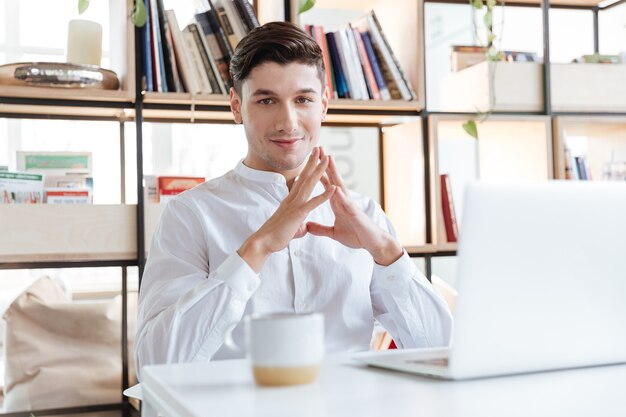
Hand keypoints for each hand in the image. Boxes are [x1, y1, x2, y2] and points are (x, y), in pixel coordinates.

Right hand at [238, 147, 335, 271]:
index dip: (308, 169)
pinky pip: (313, 202)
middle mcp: (292, 199)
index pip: (301, 181)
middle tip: (320, 149)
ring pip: (309, 184)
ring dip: (319, 171)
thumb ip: (298, 224)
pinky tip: (333, 188)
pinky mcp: (298, 213)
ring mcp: (295, 205)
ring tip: (327, 159)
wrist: (263, 242)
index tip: (313, 158)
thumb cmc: (274, 236)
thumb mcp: (290, 228)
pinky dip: (324, 195)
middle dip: (313, 162)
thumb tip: (302, 228)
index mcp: (291, 201)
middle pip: (305, 176)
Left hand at [306, 150, 402, 265]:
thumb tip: (308, 226)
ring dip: (335, 173)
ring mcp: (350, 206)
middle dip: (325, 164)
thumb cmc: (356, 236)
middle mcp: (343, 201)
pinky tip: (337, 189)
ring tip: (328, 160)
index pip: (326, 184)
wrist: (372, 244)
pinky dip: (342, 197)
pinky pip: (348, 205)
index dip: (318, 172)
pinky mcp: (356, 215)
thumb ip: (321, 228)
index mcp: (337, 203)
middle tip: (319, 149)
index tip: (310, 159)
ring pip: (341, 187)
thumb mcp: (334, 233)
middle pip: (333, 179)